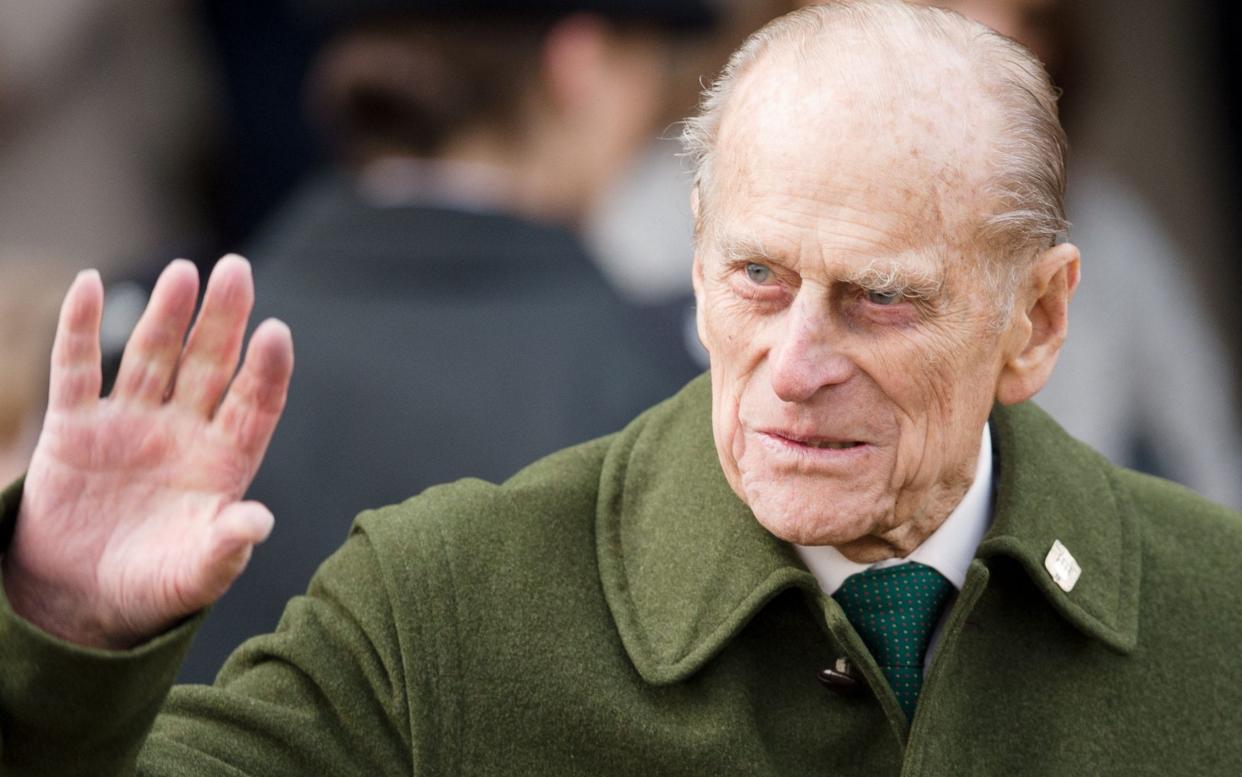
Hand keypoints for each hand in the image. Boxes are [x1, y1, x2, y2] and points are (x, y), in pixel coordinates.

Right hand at [1, 256, 292, 648]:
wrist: (80, 601)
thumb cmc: (154, 586)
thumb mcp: (196, 574)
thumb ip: (226, 548)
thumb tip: (260, 522)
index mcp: (223, 462)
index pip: (254, 405)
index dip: (266, 371)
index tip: (277, 333)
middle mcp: (183, 431)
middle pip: (209, 364)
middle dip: (223, 319)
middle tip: (237, 270)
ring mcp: (131, 424)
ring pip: (152, 355)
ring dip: (168, 315)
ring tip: (185, 272)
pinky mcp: (76, 428)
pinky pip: (76, 368)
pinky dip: (80, 327)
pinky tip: (89, 284)